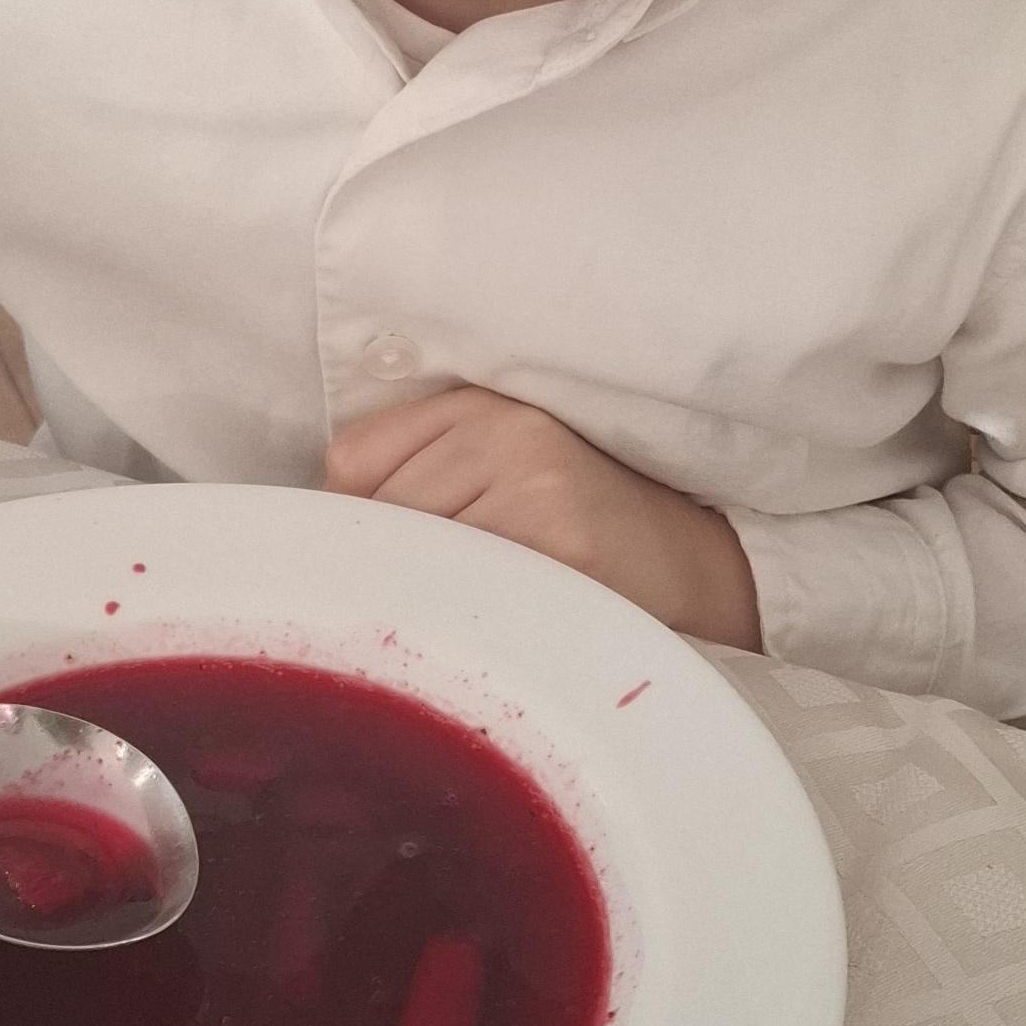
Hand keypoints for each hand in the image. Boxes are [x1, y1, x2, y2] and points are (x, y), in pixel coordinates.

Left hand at [324, 384, 760, 647]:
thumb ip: (423, 474)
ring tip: (470, 609)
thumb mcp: (505, 466)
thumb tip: (324, 533)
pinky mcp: (561, 543)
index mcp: (482, 401)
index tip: (387, 554)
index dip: (357, 519)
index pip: (353, 458)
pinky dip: (463, 615)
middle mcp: (507, 430)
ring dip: (423, 593)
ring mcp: (535, 485)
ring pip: (415, 551)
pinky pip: (465, 589)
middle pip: (378, 511)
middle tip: (429, 595)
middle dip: (389, 562)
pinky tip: (493, 623)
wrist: (700, 561)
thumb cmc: (584, 522)